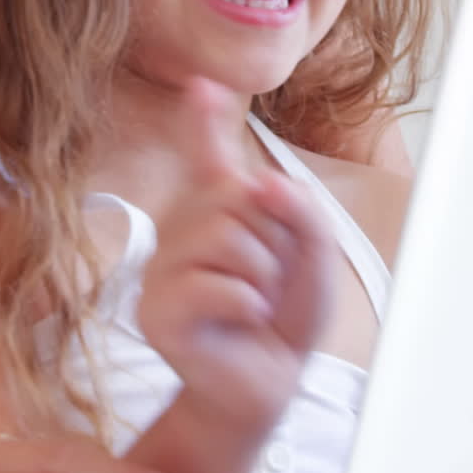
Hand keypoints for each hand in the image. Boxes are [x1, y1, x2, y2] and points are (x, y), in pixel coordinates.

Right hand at [139, 79, 336, 434]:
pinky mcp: (157, 311)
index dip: (204, 121)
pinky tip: (242, 323)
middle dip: (275, 242)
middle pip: (238, 197)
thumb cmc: (284, 320)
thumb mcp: (315, 258)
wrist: (266, 386)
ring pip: (229, 241)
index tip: (202, 86)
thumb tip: (265, 181)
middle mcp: (182, 232)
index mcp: (218, 213)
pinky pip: (216, 286)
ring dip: (264, 279)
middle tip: (269, 283)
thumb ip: (302, 211)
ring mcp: (162, 270)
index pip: (209, 157)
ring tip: (255, 306)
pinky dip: (247, 306)